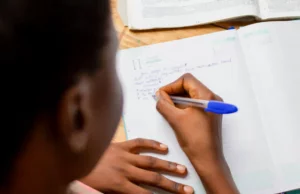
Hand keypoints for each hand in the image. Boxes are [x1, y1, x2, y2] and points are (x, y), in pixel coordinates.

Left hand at [80, 138, 193, 193]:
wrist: (71, 158)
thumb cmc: (86, 178)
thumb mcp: (103, 192)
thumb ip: (121, 193)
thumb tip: (139, 193)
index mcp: (119, 186)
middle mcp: (126, 171)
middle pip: (153, 179)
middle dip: (172, 185)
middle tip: (187, 188)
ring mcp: (124, 156)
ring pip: (150, 162)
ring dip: (168, 166)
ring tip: (182, 169)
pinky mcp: (121, 145)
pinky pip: (139, 143)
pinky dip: (152, 144)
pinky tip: (164, 147)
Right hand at [156, 73, 238, 193]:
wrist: (208, 159)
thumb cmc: (194, 139)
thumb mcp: (175, 119)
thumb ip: (164, 104)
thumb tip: (159, 95)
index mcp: (207, 96)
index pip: (187, 80)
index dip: (172, 85)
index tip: (161, 95)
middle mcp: (212, 98)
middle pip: (189, 86)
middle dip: (174, 92)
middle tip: (162, 100)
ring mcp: (211, 106)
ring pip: (191, 95)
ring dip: (178, 99)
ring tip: (167, 107)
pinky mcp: (209, 114)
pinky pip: (194, 104)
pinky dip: (183, 106)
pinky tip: (175, 113)